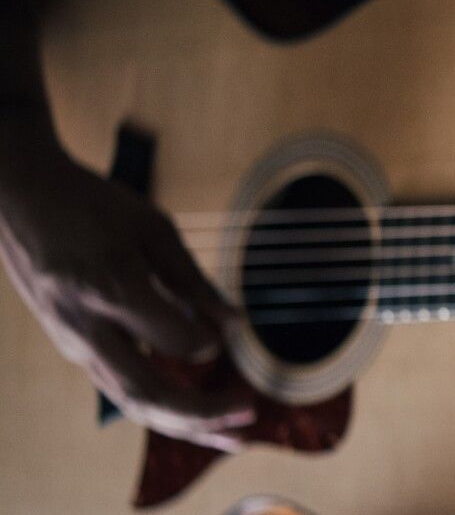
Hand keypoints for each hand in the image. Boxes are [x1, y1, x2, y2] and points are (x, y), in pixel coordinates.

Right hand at [0, 141, 252, 450]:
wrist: (21, 200)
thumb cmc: (93, 206)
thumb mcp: (152, 228)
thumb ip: (193, 280)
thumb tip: (236, 325)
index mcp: (110, 287)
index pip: (171, 338)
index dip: (207, 340)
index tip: (231, 330)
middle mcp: (87, 326)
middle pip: (146, 391)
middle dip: (201, 415)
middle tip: (249, 416)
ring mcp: (75, 343)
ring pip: (132, 401)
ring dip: (186, 425)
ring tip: (234, 436)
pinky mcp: (74, 349)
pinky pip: (121, 389)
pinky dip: (164, 409)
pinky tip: (199, 417)